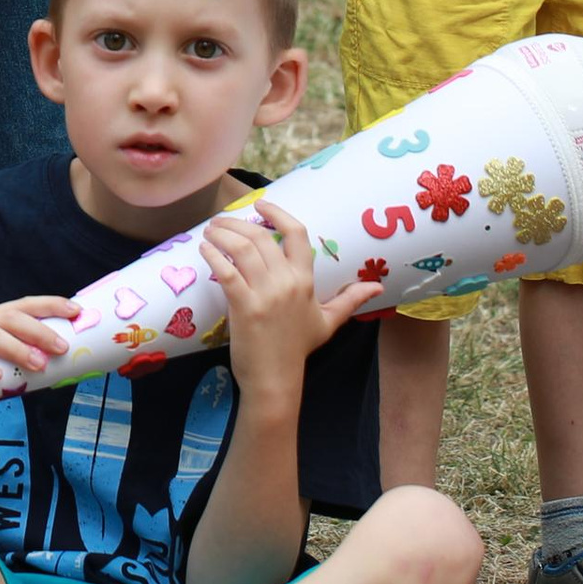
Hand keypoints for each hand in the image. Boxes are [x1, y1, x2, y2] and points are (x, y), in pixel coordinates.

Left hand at [202, 200, 373, 406]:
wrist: (276, 378)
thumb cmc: (297, 348)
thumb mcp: (329, 322)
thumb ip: (351, 300)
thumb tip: (378, 287)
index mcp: (306, 281)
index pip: (298, 235)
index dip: (279, 214)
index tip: (260, 204)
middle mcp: (288, 283)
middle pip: (262, 237)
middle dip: (237, 222)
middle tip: (221, 221)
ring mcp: (266, 294)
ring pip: (243, 249)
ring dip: (222, 234)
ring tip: (210, 230)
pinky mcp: (244, 306)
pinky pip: (227, 271)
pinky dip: (213, 256)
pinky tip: (205, 249)